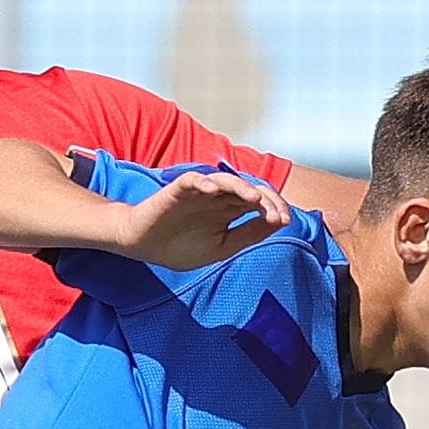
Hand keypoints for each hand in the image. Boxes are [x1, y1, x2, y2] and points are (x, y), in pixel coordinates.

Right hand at [111, 169, 291, 272]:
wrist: (143, 246)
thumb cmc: (180, 247)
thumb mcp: (222, 247)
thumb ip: (249, 234)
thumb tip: (278, 222)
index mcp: (230, 209)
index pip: (258, 201)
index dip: (274, 208)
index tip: (285, 222)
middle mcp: (218, 196)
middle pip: (248, 188)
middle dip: (266, 200)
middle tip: (277, 215)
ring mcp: (199, 191)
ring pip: (225, 180)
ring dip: (240, 187)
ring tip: (252, 198)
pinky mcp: (178, 190)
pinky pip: (193, 180)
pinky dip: (202, 182)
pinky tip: (211, 190)